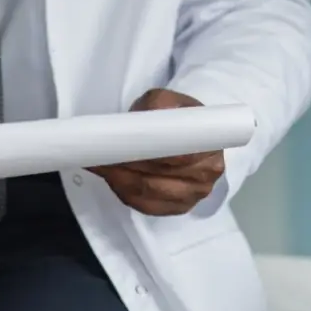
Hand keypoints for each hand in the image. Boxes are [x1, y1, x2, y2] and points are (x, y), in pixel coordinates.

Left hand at [90, 88, 226, 215]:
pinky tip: (112, 177)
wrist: (186, 134)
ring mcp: (191, 198)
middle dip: (127, 167)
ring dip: (120, 180)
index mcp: (210, 148)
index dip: (148, 153)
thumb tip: (145, 118)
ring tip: (100, 164)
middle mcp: (205, 178)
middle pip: (157, 179)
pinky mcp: (175, 209)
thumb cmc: (176, 117)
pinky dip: (123, 191)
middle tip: (100, 155)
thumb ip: (159, 104)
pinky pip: (143, 205)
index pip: (176, 157)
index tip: (122, 146)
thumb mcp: (168, 100)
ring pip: (147, 193)